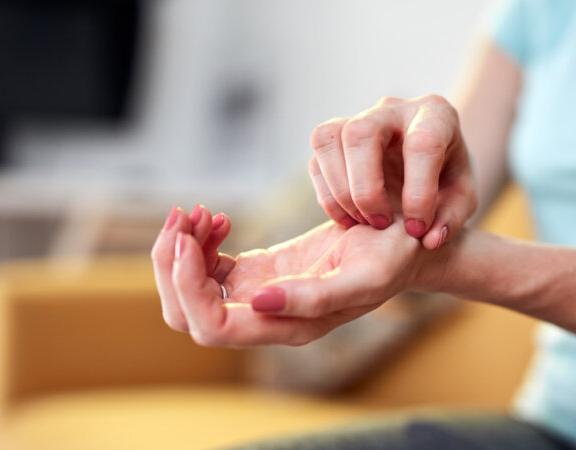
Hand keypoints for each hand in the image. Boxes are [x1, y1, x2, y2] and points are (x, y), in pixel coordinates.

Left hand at [151, 206, 423, 345]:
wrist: (404, 243)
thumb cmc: (393, 259)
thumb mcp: (364, 276)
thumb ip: (313, 298)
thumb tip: (255, 303)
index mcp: (287, 326)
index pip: (212, 325)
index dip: (188, 286)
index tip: (188, 238)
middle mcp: (265, 318)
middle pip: (187, 313)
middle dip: (171, 266)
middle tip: (184, 215)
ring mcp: (256, 295)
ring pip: (190, 289)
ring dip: (181, 249)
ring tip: (200, 211)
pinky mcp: (256, 272)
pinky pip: (208, 266)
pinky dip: (200, 240)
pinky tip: (218, 217)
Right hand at [309, 94, 476, 249]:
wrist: (426, 170)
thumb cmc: (447, 180)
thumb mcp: (462, 199)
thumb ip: (452, 218)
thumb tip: (430, 238)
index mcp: (435, 115)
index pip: (422, 143)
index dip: (419, 192)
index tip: (417, 229)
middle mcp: (393, 110)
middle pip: (361, 132)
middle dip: (366, 188)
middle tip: (380, 224)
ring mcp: (358, 119)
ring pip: (328, 138)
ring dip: (340, 190)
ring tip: (362, 222)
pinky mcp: (335, 140)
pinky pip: (317, 161)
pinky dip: (328, 197)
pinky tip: (350, 219)